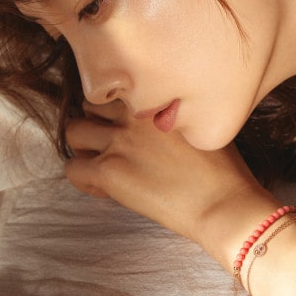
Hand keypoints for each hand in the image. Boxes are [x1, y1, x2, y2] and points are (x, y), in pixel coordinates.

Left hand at [65, 102, 273, 248]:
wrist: (222, 204)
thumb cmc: (222, 171)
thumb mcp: (202, 126)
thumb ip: (177, 116)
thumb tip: (169, 120)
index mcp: (156, 99)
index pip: (116, 91)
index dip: (116, 112)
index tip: (126, 130)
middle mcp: (133, 114)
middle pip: (90, 106)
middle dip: (95, 125)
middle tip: (110, 148)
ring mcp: (118, 141)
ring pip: (73, 132)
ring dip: (85, 148)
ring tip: (105, 167)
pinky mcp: (108, 171)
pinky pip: (73, 168)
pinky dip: (83, 179)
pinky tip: (106, 190)